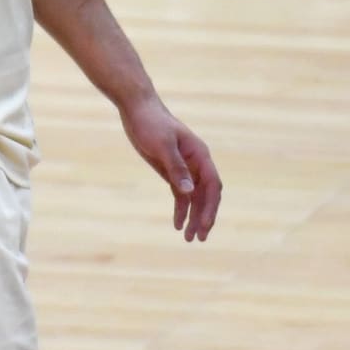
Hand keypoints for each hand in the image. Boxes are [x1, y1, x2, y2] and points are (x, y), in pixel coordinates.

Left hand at [119, 96, 221, 241]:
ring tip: (188, 239)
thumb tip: (189, 192)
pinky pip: (181, 195)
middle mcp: (196, 163)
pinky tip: (177, 224)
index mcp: (200, 155)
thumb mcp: (163, 145)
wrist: (138, 110)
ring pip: (194, 198)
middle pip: (206, 195)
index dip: (211, 207)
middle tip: (199, 238)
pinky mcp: (172, 171)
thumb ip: (176, 168)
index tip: (205, 226)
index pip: (212, 185)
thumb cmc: (152, 123)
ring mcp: (185, 168)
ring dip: (193, 217)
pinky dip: (181, 209)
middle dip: (204, 217)